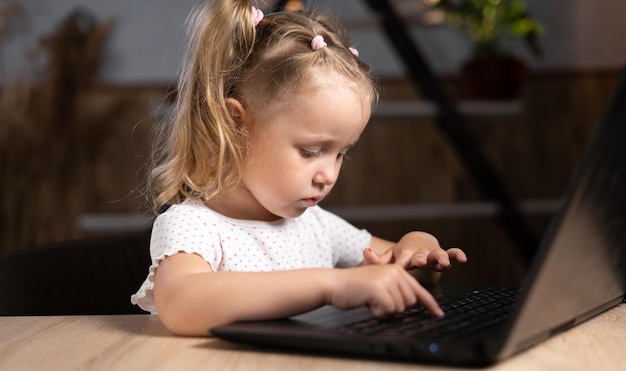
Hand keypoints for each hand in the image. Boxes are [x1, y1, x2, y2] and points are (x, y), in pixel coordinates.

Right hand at [327, 264, 443, 317]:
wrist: (333, 283)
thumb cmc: (354, 287)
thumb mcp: (379, 283)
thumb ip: (396, 289)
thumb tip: (412, 303)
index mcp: (396, 270)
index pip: (418, 290)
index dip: (429, 304)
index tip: (438, 314)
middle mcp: (395, 272)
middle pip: (410, 302)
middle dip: (396, 308)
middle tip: (378, 302)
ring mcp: (387, 280)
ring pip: (399, 308)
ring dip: (385, 310)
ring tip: (371, 300)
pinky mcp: (379, 289)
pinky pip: (388, 310)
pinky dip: (378, 312)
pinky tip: (368, 303)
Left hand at [362, 232, 466, 278]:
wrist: (417, 242)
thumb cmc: (402, 253)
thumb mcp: (390, 257)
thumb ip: (378, 259)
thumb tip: (364, 252)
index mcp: (405, 255)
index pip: (401, 261)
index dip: (400, 265)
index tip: (398, 269)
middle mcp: (420, 254)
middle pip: (421, 256)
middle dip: (421, 259)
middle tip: (421, 262)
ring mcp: (432, 254)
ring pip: (438, 255)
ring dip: (441, 258)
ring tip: (444, 262)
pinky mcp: (444, 254)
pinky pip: (452, 253)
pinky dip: (457, 254)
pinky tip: (463, 258)